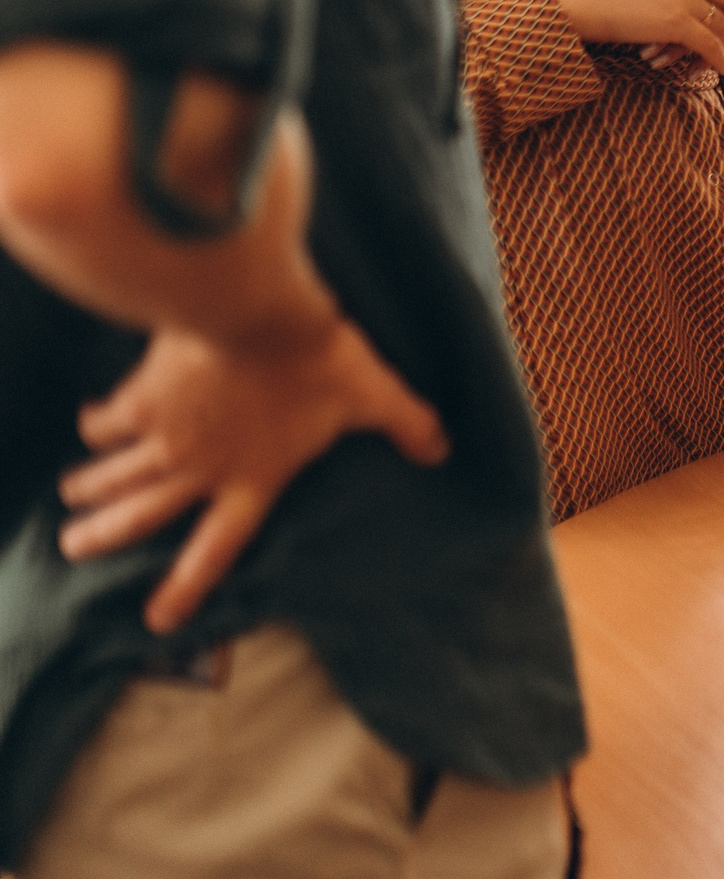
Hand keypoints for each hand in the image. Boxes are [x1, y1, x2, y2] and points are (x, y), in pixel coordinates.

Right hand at [58, 315, 448, 634]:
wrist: (257, 313)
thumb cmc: (319, 358)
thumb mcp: (373, 394)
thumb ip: (407, 424)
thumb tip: (443, 449)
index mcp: (253, 480)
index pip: (217, 549)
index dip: (186, 587)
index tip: (156, 620)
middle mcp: (200, 470)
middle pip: (141, 517)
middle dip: (103, 536)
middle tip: (75, 547)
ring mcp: (164, 438)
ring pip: (113, 476)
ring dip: (90, 488)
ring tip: (71, 496)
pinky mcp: (140, 399)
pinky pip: (106, 422)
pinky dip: (96, 425)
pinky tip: (90, 422)